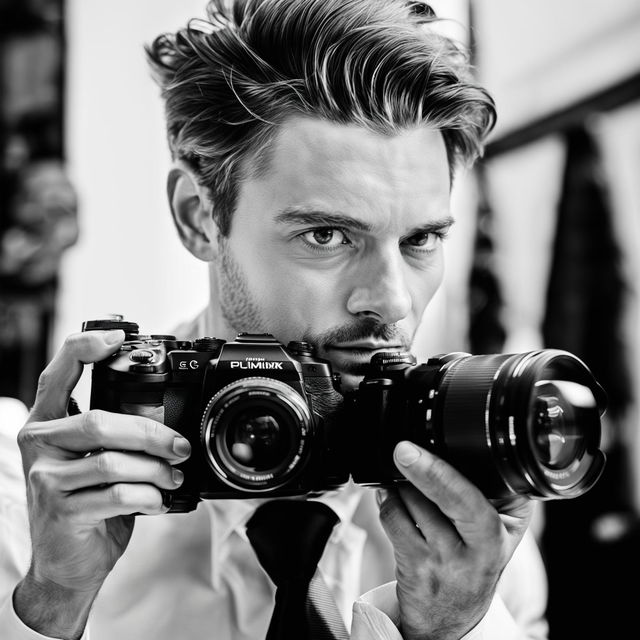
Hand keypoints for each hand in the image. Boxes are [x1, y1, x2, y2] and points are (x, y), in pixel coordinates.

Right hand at [14, 329, 190, 638]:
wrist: (67, 566)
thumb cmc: (88, 506)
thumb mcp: (96, 463)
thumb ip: (117, 437)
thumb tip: (170, 424)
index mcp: (47, 424)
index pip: (57, 374)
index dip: (84, 349)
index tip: (117, 336)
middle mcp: (40, 445)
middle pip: (100, 422)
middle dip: (151, 433)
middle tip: (181, 447)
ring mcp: (46, 479)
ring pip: (112, 460)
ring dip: (155, 469)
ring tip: (173, 477)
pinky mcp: (61, 510)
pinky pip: (117, 494)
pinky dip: (148, 496)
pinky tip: (157, 500)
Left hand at [378, 441, 532, 639]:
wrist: (451, 620)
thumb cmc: (471, 561)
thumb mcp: (493, 529)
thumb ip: (484, 489)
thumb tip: (449, 441)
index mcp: (508, 526)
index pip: (493, 487)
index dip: (461, 463)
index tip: (439, 441)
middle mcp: (486, 546)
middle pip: (459, 499)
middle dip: (430, 471)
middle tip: (404, 450)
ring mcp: (450, 561)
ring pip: (416, 502)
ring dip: (400, 484)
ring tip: (401, 482)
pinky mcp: (419, 569)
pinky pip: (394, 519)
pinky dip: (386, 501)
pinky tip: (390, 498)